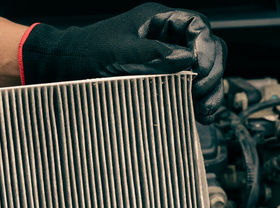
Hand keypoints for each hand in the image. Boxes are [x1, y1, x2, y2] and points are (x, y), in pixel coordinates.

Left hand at [19, 2, 226, 123]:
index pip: (197, 26)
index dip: (205, 46)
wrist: (66, 69)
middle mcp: (168, 39)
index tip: (200, 69)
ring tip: (205, 109)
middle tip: (202, 91)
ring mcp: (168, 61)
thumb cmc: (87, 51)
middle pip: (208, 49)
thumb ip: (152, 54)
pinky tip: (201, 114)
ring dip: (211, 89)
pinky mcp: (165, 82)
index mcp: (159, 21)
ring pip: (204, 70)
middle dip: (212, 70)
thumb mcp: (119, 51)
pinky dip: (201, 101)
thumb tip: (186, 59)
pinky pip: (192, 88)